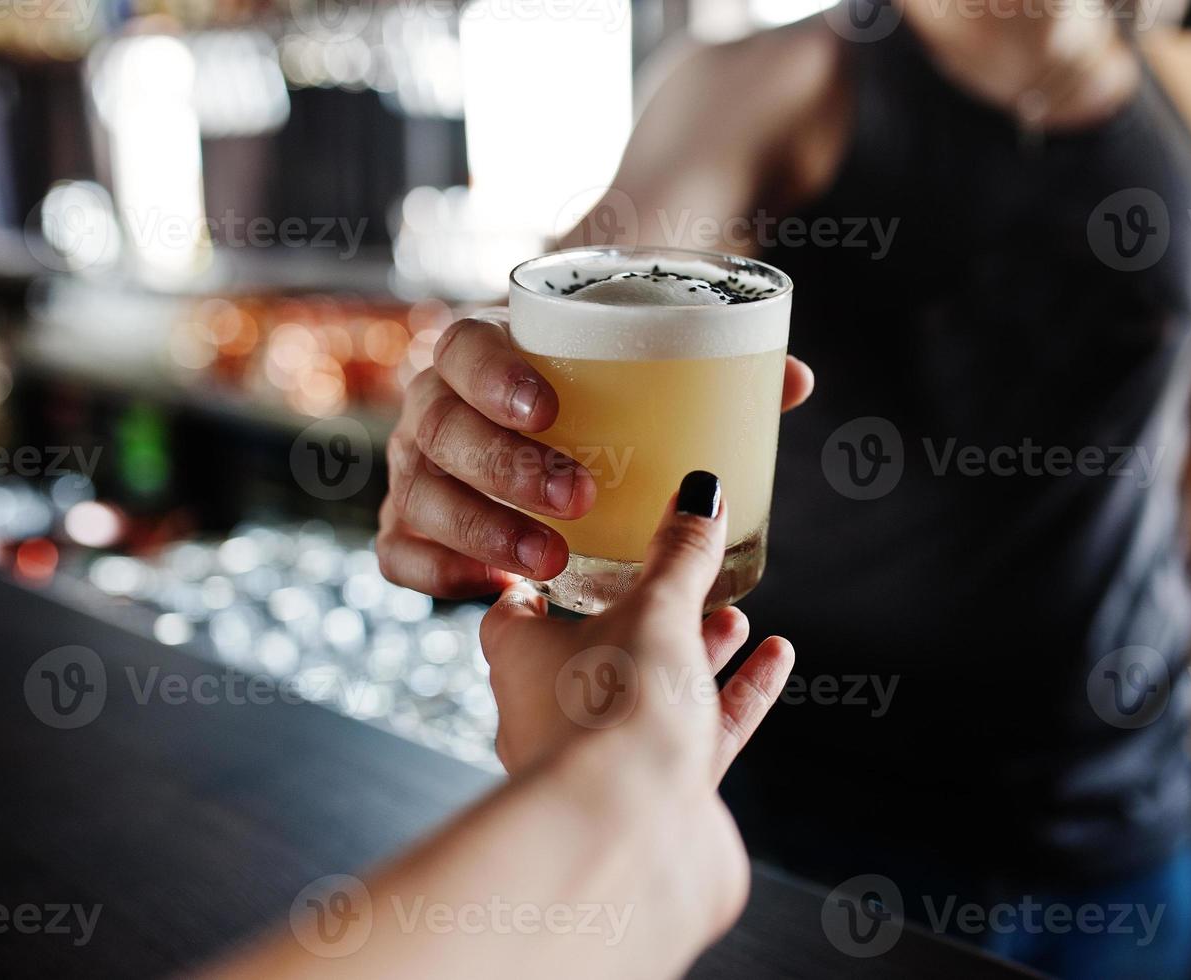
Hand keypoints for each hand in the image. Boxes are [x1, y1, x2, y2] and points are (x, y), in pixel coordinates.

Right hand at [377, 311, 813, 596]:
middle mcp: (436, 406)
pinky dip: (437, 574)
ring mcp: (416, 468)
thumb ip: (713, 371)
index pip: (465, 347)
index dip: (494, 377)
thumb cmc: (597, 387)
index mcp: (483, 351)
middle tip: (576, 499)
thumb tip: (791, 382)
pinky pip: (399, 554)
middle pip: (442, 429)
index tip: (547, 407)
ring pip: (421, 498)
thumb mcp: (642, 367)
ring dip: (483, 532)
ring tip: (549, 562)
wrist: (540, 408)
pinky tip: (489, 587)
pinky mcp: (411, 525)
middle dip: (505, 469)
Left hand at [479, 472, 795, 782]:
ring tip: (735, 618)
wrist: (630, 838)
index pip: (516, 611)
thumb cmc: (614, 716)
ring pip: (650, 696)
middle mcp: (551, 715)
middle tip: (679, 580)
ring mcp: (603, 763)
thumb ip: (681, 556)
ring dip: (695, 655)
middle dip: (644, 615)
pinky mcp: (655, 797)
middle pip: (593, 652)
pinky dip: (735, 697)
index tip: (572, 554)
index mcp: (522, 660)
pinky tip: (774, 661)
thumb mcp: (656, 611)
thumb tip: (699, 494)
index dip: (544, 580)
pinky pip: (696, 736)